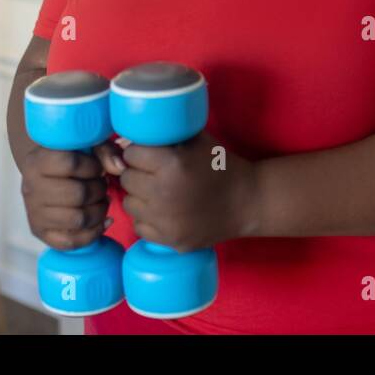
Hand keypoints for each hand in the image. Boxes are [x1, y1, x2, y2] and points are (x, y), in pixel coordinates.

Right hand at [18, 145, 109, 250]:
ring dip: (99, 210)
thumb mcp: (87, 146)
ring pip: (78, 219)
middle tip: (102, 186)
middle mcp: (30, 188)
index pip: (70, 164)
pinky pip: (72, 242)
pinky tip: (104, 220)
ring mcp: (34, 213)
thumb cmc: (72, 158)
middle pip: (77, 194)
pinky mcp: (41, 233)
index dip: (93, 166)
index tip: (98, 168)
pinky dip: (94, 232)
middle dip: (99, 190)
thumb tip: (119, 168)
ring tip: (101, 200)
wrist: (47, 175)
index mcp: (36, 161)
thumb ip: (105, 151)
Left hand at [119, 129, 259, 251]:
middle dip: (137, 173)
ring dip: (139, 196)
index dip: (139, 152)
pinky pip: (139, 226)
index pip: (130, 154)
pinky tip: (163, 211)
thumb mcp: (197, 140)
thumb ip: (165, 134)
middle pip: (126, 179)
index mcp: (171, 164)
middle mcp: (163, 193)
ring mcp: (164, 221)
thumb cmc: (221, 166)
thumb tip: (127, 138)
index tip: (149, 155)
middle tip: (154, 173)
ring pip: (129, 203)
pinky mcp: (169, 240)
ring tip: (158, 192)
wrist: (248, 203)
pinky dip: (147, 218)